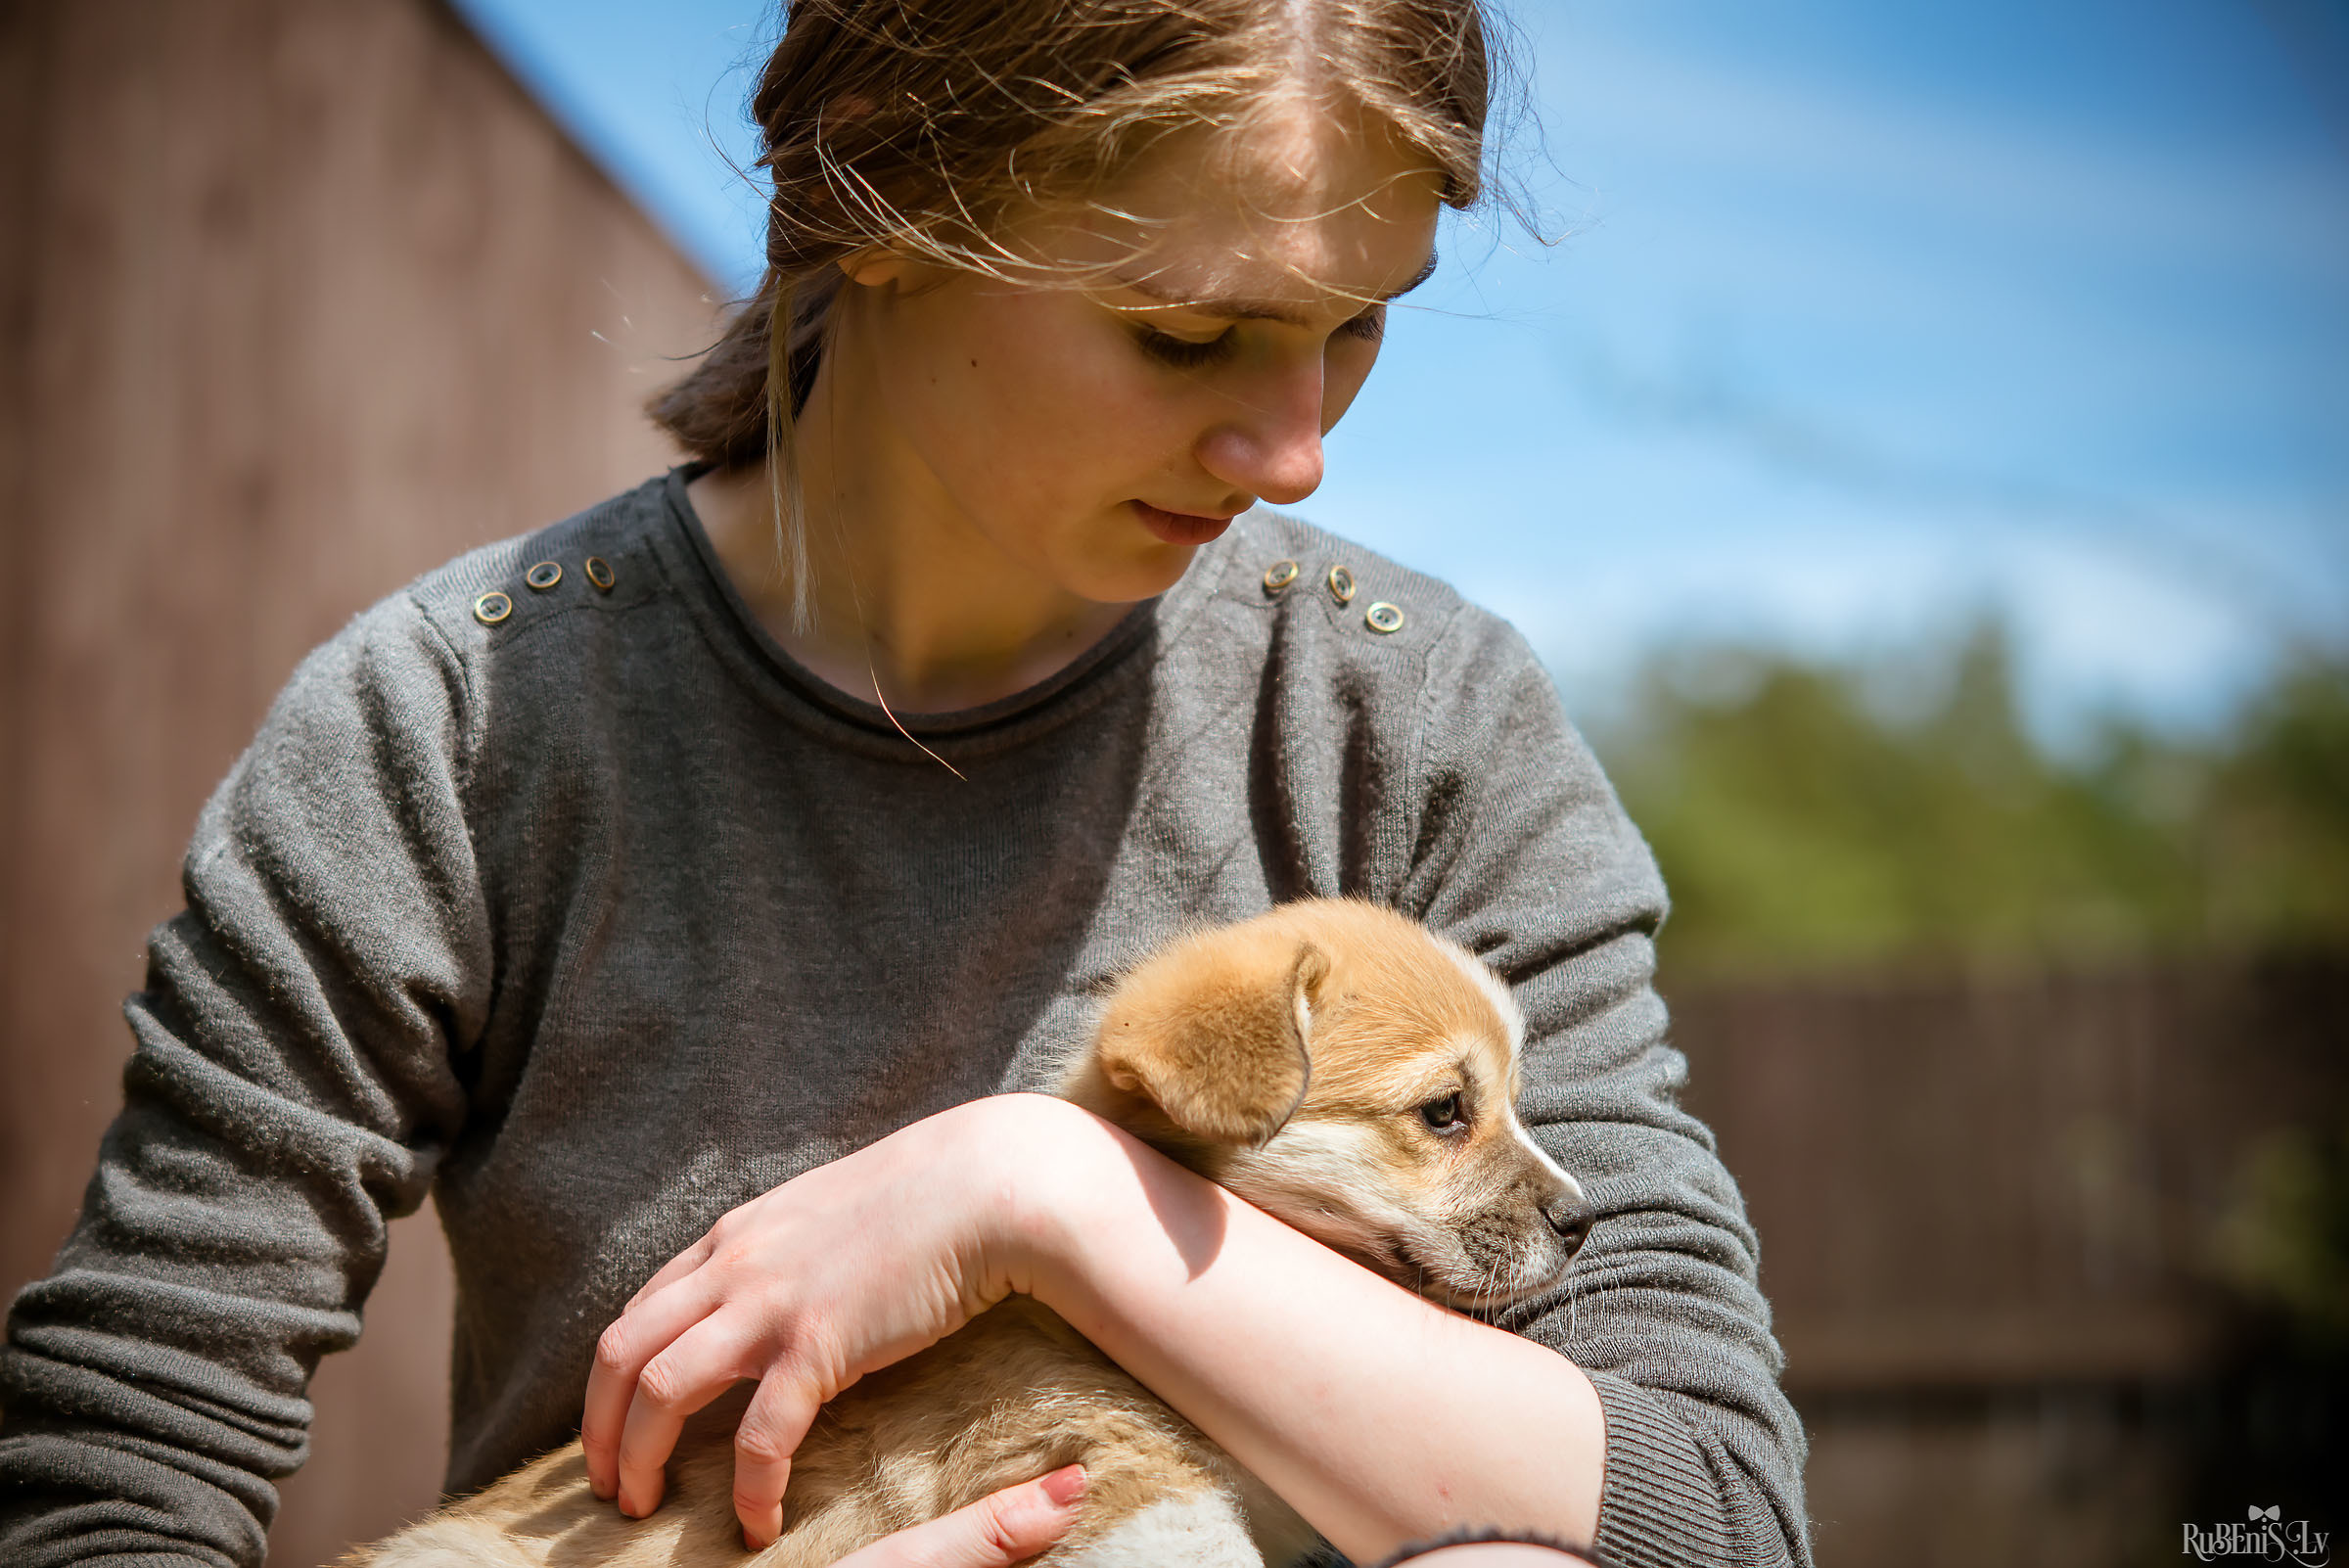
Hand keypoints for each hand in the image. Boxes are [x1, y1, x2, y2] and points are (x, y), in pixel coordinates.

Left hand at [580, 1094, 1088, 1546]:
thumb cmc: (930, 1195)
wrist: (988, 1181)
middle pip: (621, 1350)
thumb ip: (793, 1251)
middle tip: (608, 1485)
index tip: (617, 1424)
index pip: (641, 1308)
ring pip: (660, 1390)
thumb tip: (794, 1290)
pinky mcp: (819, 1344)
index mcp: (736, 1237)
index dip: (615, 1377)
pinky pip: (760, 1436)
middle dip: (599, 1427)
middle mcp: (733, 1265)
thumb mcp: (830, 1212)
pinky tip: (759, 1524)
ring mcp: (770, 1303)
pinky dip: (748, 1490)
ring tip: (646, 1508)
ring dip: (639, 1458)